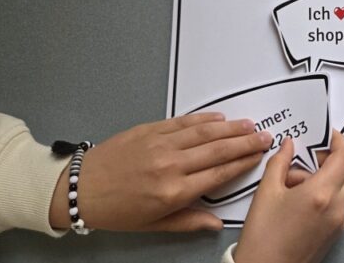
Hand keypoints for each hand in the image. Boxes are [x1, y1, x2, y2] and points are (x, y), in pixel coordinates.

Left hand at [48, 113, 271, 231]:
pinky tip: (219, 118)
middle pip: (217, 150)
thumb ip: (188, 221)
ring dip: (230, 128)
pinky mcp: (149, 130)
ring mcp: (160, 144)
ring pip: (204, 133)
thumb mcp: (153, 225)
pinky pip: (182, 122)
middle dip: (245, 143)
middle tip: (265, 136)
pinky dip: (204, 119)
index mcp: (174, 192)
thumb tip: (216, 224)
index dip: (243, 163)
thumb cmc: (116, 211)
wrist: (78, 188)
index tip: (260, 156)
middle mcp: (171, 165)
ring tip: (249, 125)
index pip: (218, 174)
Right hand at [233, 131, 343, 262]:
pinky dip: (328, 191)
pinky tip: (300, 196)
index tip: (328, 135)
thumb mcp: (266, 192)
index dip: (339, 140)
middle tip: (316, 154)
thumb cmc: (263, 239)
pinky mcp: (336, 231)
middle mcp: (336, 208)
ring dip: (332, 174)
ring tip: (298, 180)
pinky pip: (340, 201)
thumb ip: (280, 162)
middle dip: (341, 155)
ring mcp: (339, 221)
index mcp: (321, 194)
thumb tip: (288, 146)